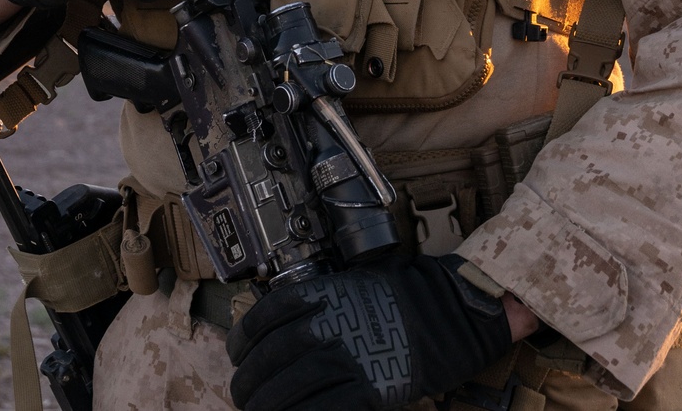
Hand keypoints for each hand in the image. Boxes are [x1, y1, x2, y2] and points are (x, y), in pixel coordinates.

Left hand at [226, 254, 512, 410]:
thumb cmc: (397, 296)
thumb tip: (279, 330)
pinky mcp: (363, 389)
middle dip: (248, 384)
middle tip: (244, 396)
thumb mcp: (348, 283)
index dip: (241, 343)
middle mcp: (322, 324)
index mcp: (316, 295)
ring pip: (286, 391)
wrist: (443, 313)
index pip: (260, 320)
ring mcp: (341, 358)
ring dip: (267, 407)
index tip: (238, 356)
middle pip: (267, 360)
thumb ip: (314, 303)